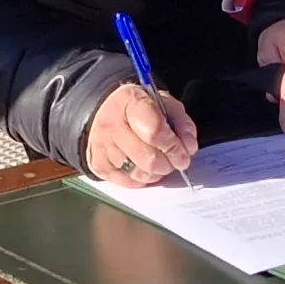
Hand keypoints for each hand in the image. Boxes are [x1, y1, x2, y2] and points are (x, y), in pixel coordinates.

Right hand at [84, 82, 198, 186]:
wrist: (108, 110)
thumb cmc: (142, 108)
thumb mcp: (166, 105)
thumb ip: (181, 124)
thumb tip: (188, 148)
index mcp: (130, 101)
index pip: (154, 131)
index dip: (173, 146)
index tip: (183, 153)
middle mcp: (111, 123)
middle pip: (147, 158)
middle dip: (168, 165)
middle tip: (175, 162)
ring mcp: (101, 145)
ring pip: (137, 173)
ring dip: (155, 173)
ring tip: (160, 163)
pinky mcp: (97, 162)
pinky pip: (125, 182)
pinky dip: (141, 180)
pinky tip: (145, 168)